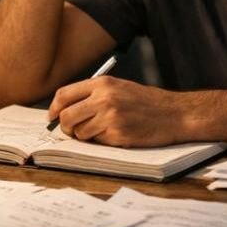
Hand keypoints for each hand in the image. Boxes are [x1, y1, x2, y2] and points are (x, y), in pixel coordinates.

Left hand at [47, 76, 189, 147]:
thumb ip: (94, 94)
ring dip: (84, 136)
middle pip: (66, 116)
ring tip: (101, 131)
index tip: (52, 117)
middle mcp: (103, 98)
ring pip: (79, 132)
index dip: (54, 108)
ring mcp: (110, 117)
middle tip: (72, 130)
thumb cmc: (146, 102)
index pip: (64, 95)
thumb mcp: (119, 87)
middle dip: (65, 127)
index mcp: (102, 84)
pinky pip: (96, 142)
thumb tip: (66, 109)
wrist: (174, 114)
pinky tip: (115, 134)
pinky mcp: (118, 134)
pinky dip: (101, 141)